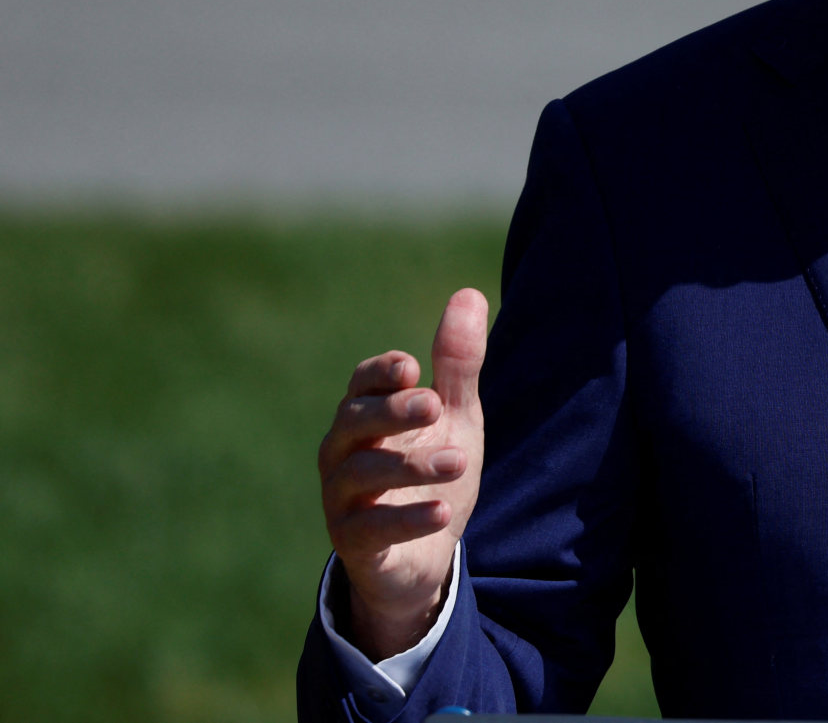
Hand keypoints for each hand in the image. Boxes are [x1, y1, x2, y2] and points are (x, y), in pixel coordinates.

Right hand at [318, 288, 487, 658]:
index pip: (362, 384)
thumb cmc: (432, 470)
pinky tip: (442, 511)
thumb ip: (457, 364)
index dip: (380, 373)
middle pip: (354, 422)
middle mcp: (344, 453)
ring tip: (459, 460)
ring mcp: (342, 499)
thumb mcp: (454, 417)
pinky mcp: (353, 543)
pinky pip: (370, 530)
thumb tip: (468, 293)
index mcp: (367, 415)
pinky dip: (406, 520)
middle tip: (434, 405)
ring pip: (360, 474)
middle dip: (391, 412)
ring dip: (410, 465)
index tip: (411, 366)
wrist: (427, 552)